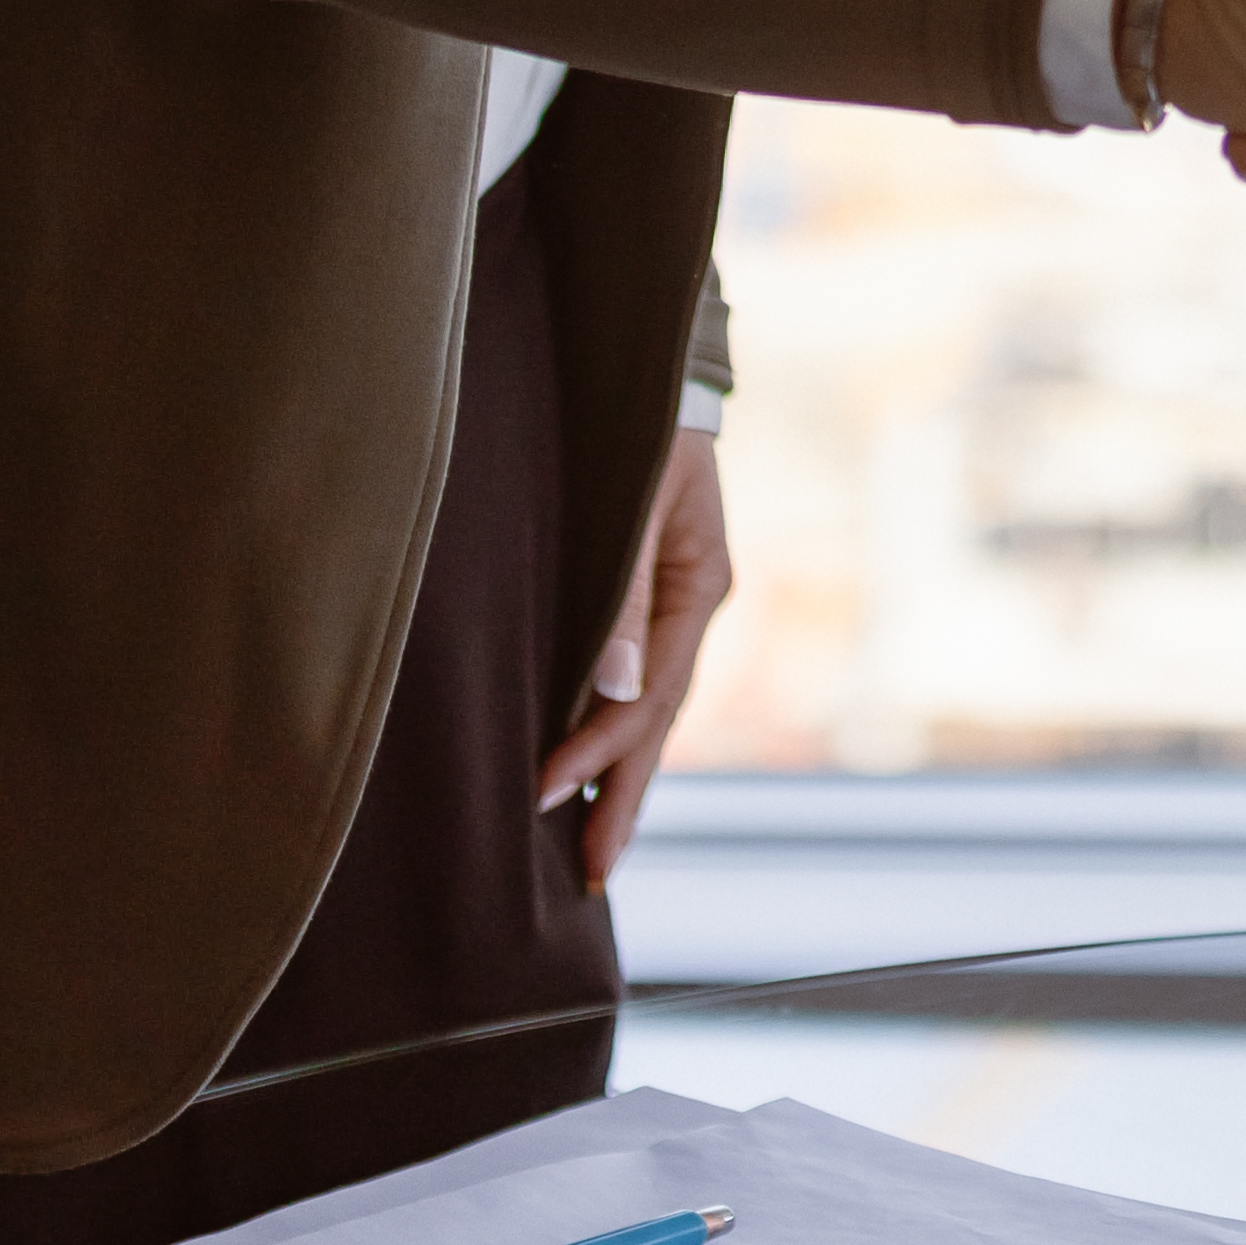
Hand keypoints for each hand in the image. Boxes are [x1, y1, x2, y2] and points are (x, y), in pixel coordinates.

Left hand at [531, 426, 730, 894]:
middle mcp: (697, 608)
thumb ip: (625, 590)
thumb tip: (612, 690)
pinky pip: (637, 682)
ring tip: (591, 846)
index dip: (598, 751)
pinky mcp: (653, 599)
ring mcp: (679, 608)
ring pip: (650, 710)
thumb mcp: (637, 497)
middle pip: (660, 723)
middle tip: (589, 876)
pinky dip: (613, 731)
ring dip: (619, 776)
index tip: (542, 796)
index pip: (651, 695)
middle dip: (623, 798)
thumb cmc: (642, 422)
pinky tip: (590, 764)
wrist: (658, 368)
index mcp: (703, 588)